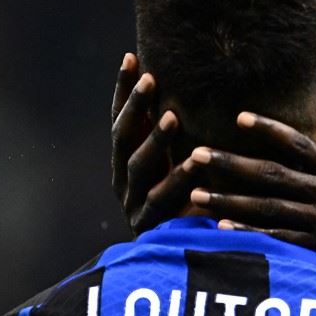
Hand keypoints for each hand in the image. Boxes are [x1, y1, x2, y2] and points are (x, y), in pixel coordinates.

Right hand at [110, 53, 199, 233]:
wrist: (180, 257)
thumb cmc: (185, 199)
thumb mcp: (178, 162)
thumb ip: (174, 132)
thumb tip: (190, 87)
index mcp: (126, 159)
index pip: (120, 118)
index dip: (122, 90)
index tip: (130, 57)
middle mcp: (123, 178)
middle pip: (123, 137)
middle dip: (135, 107)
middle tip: (150, 80)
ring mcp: (133, 202)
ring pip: (138, 166)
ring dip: (156, 140)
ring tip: (172, 116)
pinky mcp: (150, 225)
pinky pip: (162, 199)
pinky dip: (178, 179)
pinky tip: (194, 161)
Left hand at [187, 74, 315, 279]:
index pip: (298, 143)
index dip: (268, 129)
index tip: (238, 117)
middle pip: (270, 175)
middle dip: (230, 164)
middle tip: (195, 155)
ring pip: (266, 208)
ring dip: (228, 199)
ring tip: (194, 192)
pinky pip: (278, 238)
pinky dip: (250, 232)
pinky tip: (221, 226)